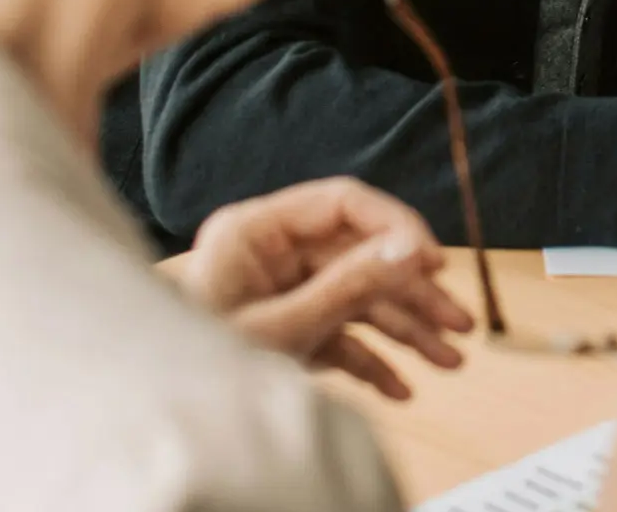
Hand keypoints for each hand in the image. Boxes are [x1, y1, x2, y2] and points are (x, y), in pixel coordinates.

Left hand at [158, 177, 474, 400]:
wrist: (157, 413)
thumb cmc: (194, 366)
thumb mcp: (281, 328)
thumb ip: (347, 287)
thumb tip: (410, 248)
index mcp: (255, 232)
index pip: (343, 204)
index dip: (395, 227)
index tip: (434, 261)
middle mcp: (270, 256)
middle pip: (360, 258)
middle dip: (413, 295)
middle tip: (459, 323)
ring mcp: (279, 296)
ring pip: (358, 301)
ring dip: (405, 333)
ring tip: (449, 362)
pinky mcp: (285, 333)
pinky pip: (339, 337)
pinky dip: (371, 362)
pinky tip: (402, 388)